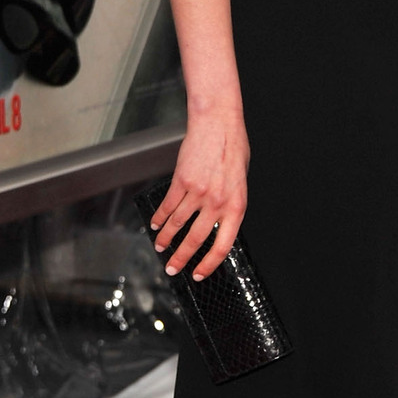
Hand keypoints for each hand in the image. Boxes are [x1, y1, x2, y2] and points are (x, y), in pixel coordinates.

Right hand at [149, 112, 249, 278]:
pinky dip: (160, 217)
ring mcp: (198, 192)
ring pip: (177, 224)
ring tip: (160, 247)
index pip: (223, 245)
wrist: (218, 124)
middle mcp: (216, 202)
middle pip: (195, 239)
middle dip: (181, 258)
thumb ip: (230, 203)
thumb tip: (219, 221)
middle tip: (173, 268)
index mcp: (236, 206)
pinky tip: (156, 224)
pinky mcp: (181, 181)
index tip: (199, 273)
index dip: (209, 263)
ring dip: (166, 238)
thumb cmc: (234, 148)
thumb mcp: (241, 181)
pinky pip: (168, 204)